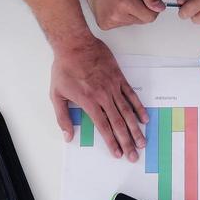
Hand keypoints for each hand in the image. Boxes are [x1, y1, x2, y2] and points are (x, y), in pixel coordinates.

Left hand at [50, 37, 147, 161]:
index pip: (103, 127)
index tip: (118, 153)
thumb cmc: (64, 68)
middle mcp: (103, 96)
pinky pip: (131, 95)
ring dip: (135, 128)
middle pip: (118, 123)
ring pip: (127, 112)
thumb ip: (62, 117)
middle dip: (127, 141)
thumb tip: (67, 136)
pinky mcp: (119, 78)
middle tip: (134, 155)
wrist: (75, 44)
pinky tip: (144, 118)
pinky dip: (138, 107)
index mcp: (89, 102)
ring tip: (142, 141)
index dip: (111, 142)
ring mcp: (113, 87)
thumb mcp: (56, 94)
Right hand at [73, 0, 164, 29]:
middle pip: (141, 20)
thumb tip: (159, 7)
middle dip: (140, 9)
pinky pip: (121, 24)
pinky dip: (121, 16)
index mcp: (126, 3)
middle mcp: (117, 15)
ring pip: (132, 22)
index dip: (151, 8)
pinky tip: (114, 4)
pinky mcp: (104, 24)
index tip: (146, 0)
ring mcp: (109, 21)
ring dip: (130, 12)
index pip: (150, 17)